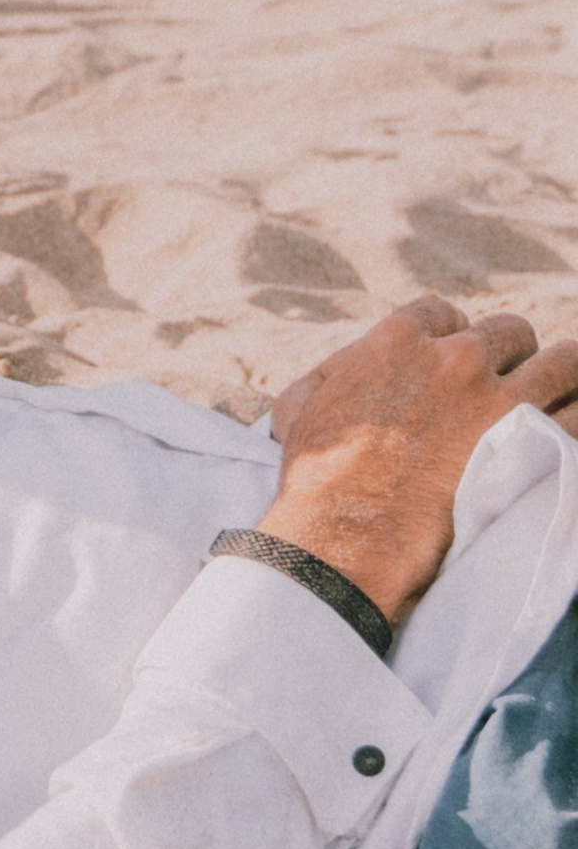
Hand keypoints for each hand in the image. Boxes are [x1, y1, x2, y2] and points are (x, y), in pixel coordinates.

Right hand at [264, 296, 577, 623]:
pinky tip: (574, 431)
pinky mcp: (531, 442)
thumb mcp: (299, 410)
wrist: (347, 535)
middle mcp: (455, 357)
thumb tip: (340, 373)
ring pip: (565, 360)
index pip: (445, 313)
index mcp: (398, 340)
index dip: (456, 338)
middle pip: (511, 332)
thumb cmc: (317, 479)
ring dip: (565, 378)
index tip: (462, 364)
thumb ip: (324, 376)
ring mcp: (498, 397)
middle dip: (513, 358)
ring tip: (566, 398)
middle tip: (512, 390)